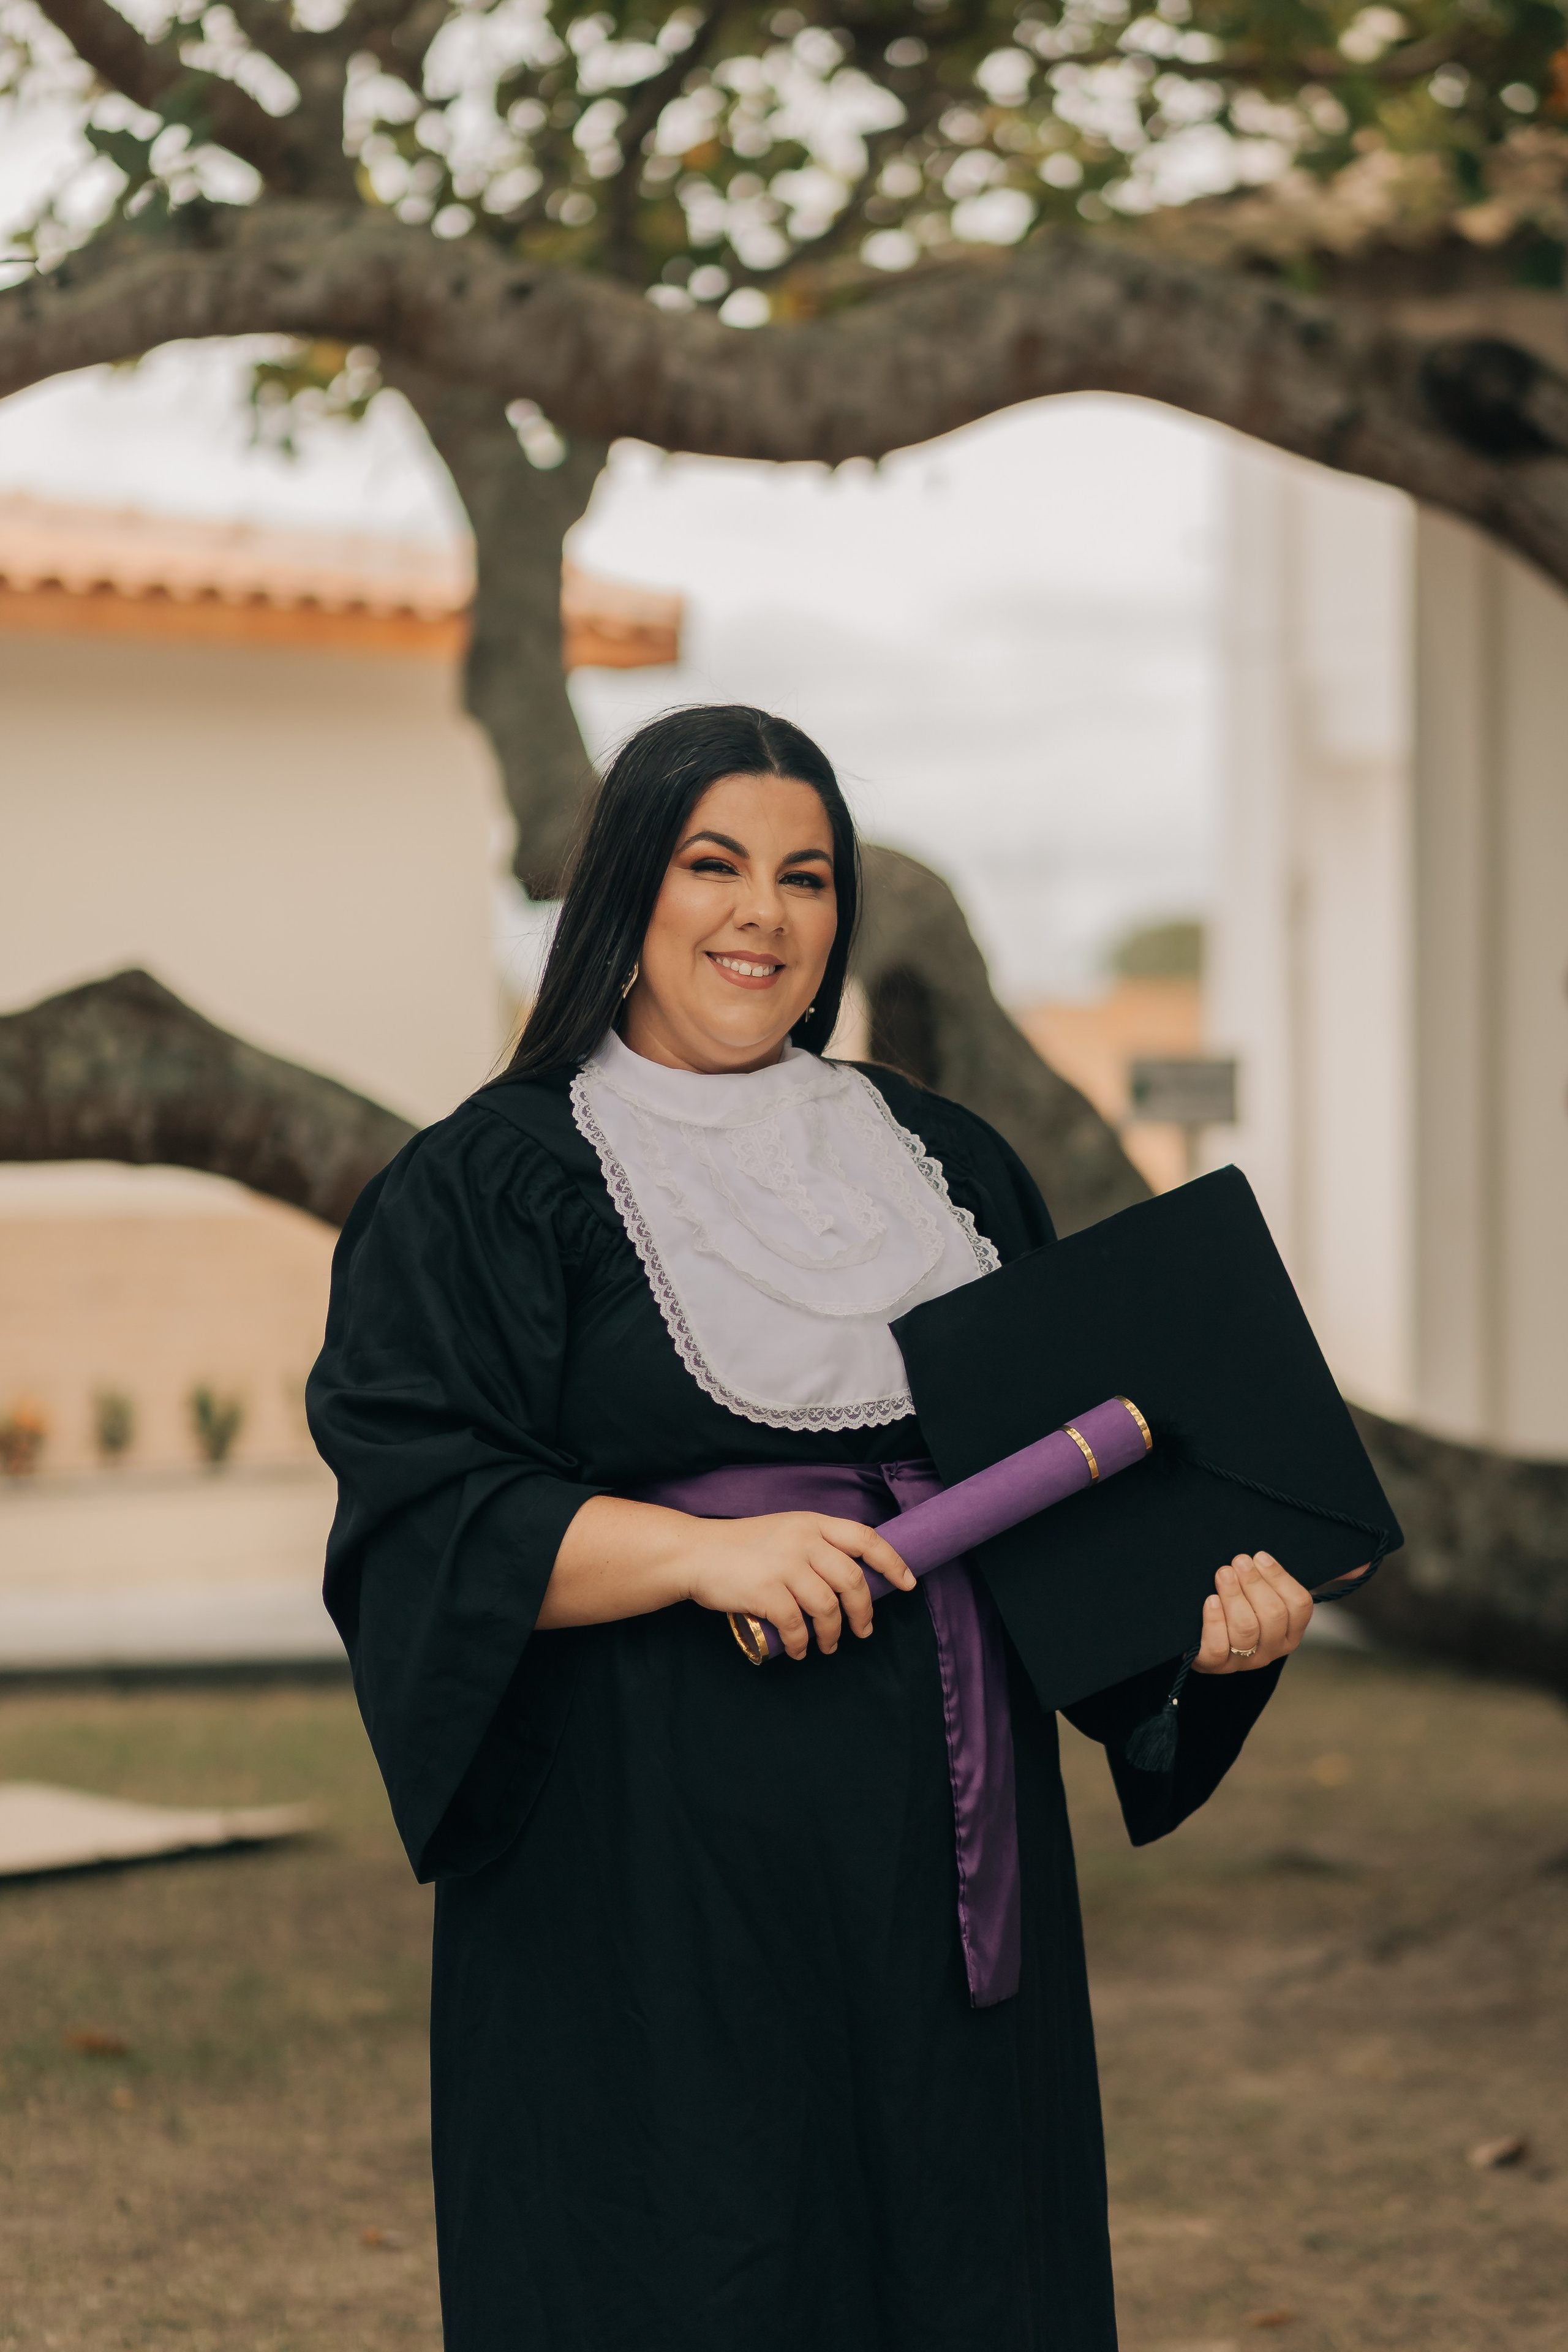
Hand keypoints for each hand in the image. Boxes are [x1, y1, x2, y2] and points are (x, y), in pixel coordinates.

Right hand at [681, 1512, 915, 1660]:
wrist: (695, 1553)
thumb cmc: (741, 1546)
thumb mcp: (784, 1531)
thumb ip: (816, 1546)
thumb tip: (851, 1580)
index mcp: (811, 1522)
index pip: (865, 1538)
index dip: (892, 1562)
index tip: (907, 1583)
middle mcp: (802, 1540)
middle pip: (852, 1580)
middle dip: (863, 1611)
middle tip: (863, 1630)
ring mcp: (784, 1565)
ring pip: (828, 1608)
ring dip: (833, 1633)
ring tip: (827, 1645)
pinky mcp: (765, 1591)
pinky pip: (797, 1626)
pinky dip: (801, 1644)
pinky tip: (798, 1651)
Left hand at [1190, 1550, 1313, 1674]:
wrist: (1202, 1643)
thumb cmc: (1236, 1611)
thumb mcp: (1259, 1597)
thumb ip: (1270, 1581)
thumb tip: (1301, 1561)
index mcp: (1290, 1630)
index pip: (1299, 1605)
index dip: (1280, 1578)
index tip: (1260, 1557)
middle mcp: (1273, 1648)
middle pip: (1273, 1615)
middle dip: (1254, 1583)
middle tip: (1239, 1561)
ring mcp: (1246, 1660)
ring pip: (1246, 1629)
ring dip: (1234, 1596)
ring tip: (1223, 1574)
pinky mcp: (1218, 1665)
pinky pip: (1219, 1647)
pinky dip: (1215, 1622)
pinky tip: (1211, 1601)